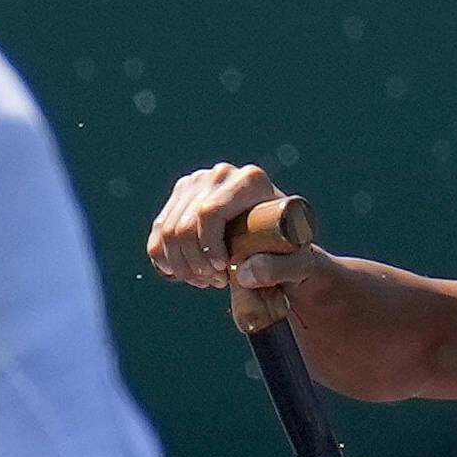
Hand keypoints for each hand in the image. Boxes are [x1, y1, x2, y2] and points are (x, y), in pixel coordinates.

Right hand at [145, 162, 329, 323]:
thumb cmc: (292, 252)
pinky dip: (166, 260)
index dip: (207, 247)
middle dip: (194, 263)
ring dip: (182, 266)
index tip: (222, 272)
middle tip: (216, 282)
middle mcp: (221, 174)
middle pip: (184, 224)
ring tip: (206, 280)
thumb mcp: (299, 265)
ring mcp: (197, 182)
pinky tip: (187, 274)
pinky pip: (158, 233)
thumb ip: (280, 269)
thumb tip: (243, 273)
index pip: (210, 212)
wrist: (277, 240)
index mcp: (250, 181)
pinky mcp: (181, 196)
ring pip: (166, 231)